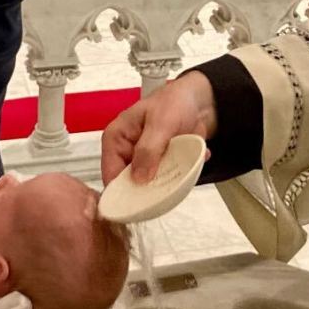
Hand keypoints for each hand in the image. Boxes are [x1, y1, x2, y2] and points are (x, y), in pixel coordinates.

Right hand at [101, 72, 216, 184]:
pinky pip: (165, 183)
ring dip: (165, 186)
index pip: (110, 174)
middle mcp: (126, 153)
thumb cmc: (174, 102)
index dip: (121, 193)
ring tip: (179, 176)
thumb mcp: (161, 123)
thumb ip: (149, 149)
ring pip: (148, 187)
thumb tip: (138, 179)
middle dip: (146, 192)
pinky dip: (177, 180)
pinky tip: (189, 170)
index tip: (137, 206)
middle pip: (129, 185)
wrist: (198, 102)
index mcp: (116, 139)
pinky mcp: (159, 167)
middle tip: (163, 194)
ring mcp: (143, 162)